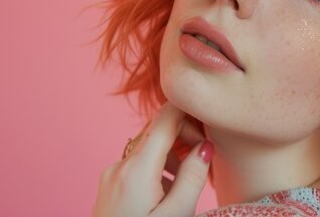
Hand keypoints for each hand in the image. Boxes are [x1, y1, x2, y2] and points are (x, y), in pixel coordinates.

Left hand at [93, 104, 212, 216]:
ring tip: (187, 181)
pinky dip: (157, 167)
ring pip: (148, 146)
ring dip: (172, 153)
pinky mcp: (109, 184)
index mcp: (137, 169)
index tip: (210, 124)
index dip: (191, 112)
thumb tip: (206, 144)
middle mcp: (120, 165)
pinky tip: (167, 191)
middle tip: (205, 158)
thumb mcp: (178, 214)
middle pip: (157, 130)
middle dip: (185, 136)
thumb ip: (194, 176)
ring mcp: (112, 174)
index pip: (165, 117)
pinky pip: (137, 163)